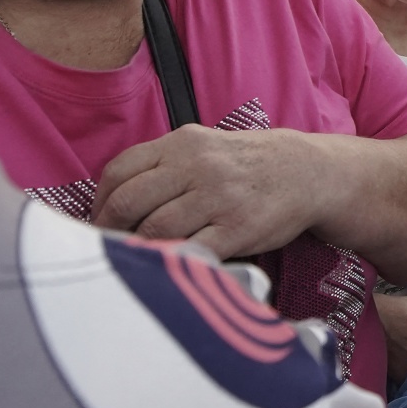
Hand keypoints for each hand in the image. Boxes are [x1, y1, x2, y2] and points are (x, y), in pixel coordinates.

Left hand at [94, 124, 320, 258]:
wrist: (308, 172)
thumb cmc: (247, 164)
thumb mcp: (205, 147)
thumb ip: (163, 165)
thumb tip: (113, 199)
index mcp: (183, 144)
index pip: (120, 170)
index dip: (100, 200)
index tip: (98, 220)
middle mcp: (198, 167)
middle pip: (130, 201)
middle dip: (110, 228)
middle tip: (108, 245)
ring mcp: (218, 199)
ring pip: (155, 229)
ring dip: (139, 247)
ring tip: (136, 256)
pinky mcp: (238, 229)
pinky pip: (191, 250)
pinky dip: (172, 260)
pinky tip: (169, 263)